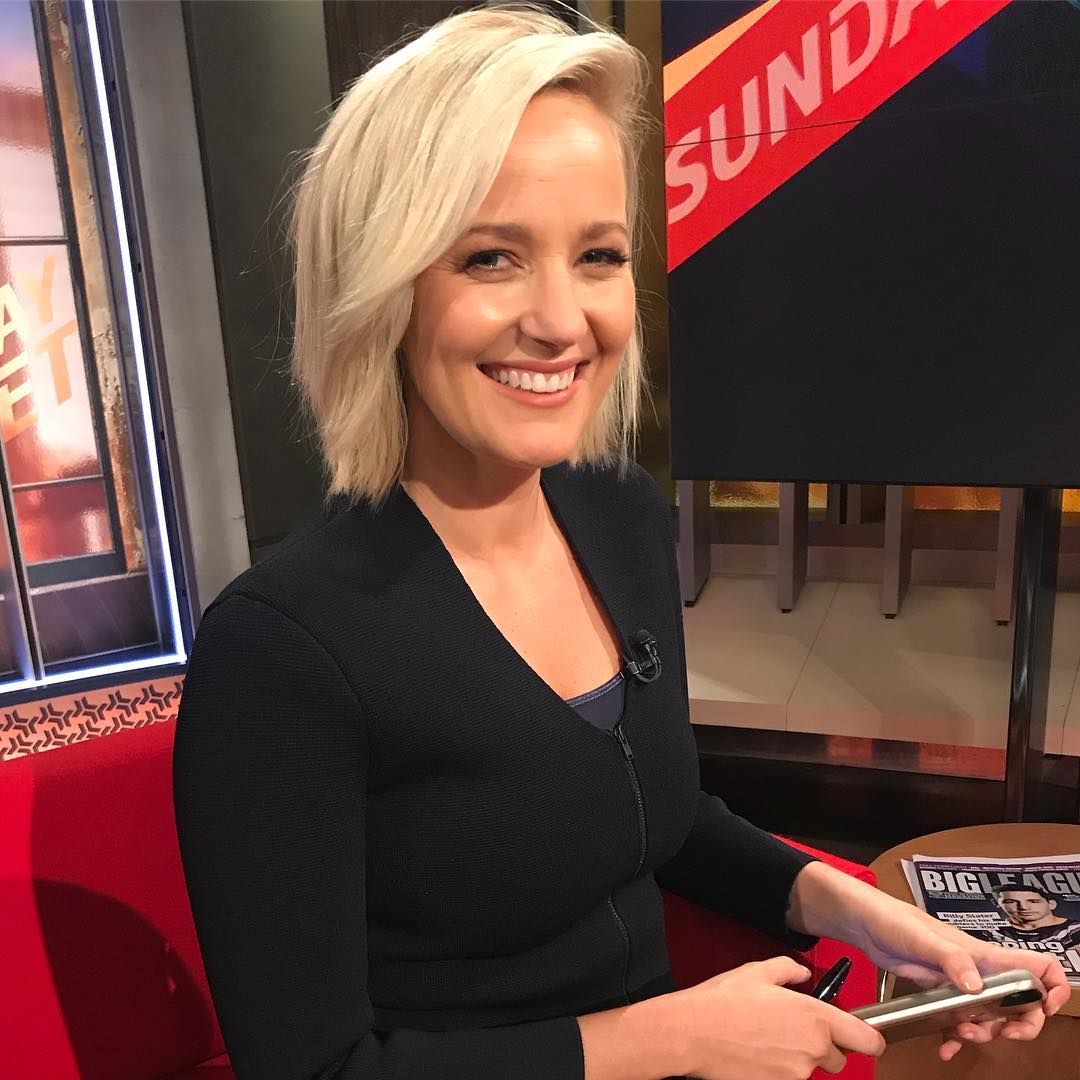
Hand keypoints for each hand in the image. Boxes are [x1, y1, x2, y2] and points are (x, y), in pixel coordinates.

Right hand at [651, 956, 884, 1079]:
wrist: (693, 1032)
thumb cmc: (723, 1001)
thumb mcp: (758, 971)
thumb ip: (789, 969)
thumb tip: (802, 974)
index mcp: (815, 1017)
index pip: (867, 1040)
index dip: (868, 1038)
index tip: (862, 1036)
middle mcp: (813, 1049)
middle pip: (838, 1059)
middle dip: (823, 1047)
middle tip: (793, 1030)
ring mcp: (796, 1075)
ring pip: (811, 1070)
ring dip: (799, 1059)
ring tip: (767, 1040)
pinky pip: (789, 1079)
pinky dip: (779, 1069)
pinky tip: (757, 1053)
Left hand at [851, 893, 1070, 1059]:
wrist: (866, 924)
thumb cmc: (895, 920)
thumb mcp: (924, 938)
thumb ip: (951, 959)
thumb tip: (976, 988)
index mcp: (985, 955)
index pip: (1038, 966)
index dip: (1051, 988)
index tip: (1043, 1008)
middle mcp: (980, 971)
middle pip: (1022, 1003)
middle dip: (1020, 1024)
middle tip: (1004, 1034)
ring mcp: (960, 984)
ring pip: (991, 1018)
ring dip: (984, 1033)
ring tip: (961, 1033)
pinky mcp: (940, 994)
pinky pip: (958, 1023)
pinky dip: (955, 1039)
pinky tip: (944, 1048)